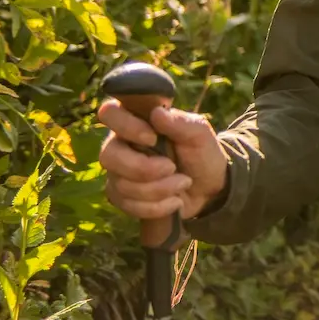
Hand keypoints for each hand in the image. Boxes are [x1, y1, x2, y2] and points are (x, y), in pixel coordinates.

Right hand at [98, 97, 228, 223]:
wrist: (209, 188)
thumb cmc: (201, 153)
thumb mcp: (200, 135)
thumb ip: (181, 122)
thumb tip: (157, 113)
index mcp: (137, 122)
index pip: (110, 113)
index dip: (126, 126)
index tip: (152, 138)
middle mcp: (121, 145)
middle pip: (109, 156)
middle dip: (144, 168)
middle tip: (172, 168)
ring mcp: (118, 173)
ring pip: (121, 185)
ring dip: (158, 189)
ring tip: (183, 183)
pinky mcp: (122, 197)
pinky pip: (128, 205)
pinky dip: (156, 207)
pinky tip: (175, 201)